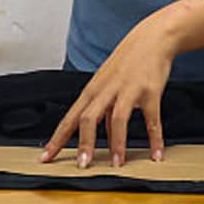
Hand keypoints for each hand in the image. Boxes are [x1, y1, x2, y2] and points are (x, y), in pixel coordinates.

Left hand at [42, 17, 176, 168]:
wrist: (152, 38)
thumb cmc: (127, 62)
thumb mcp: (109, 84)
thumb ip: (105, 110)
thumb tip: (103, 136)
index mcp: (93, 90)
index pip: (70, 118)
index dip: (57, 139)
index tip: (47, 157)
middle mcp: (107, 90)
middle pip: (88, 118)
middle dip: (84, 144)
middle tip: (82, 165)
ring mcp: (128, 90)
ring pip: (117, 119)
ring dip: (117, 144)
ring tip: (118, 164)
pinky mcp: (150, 92)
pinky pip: (152, 120)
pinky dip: (155, 139)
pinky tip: (156, 154)